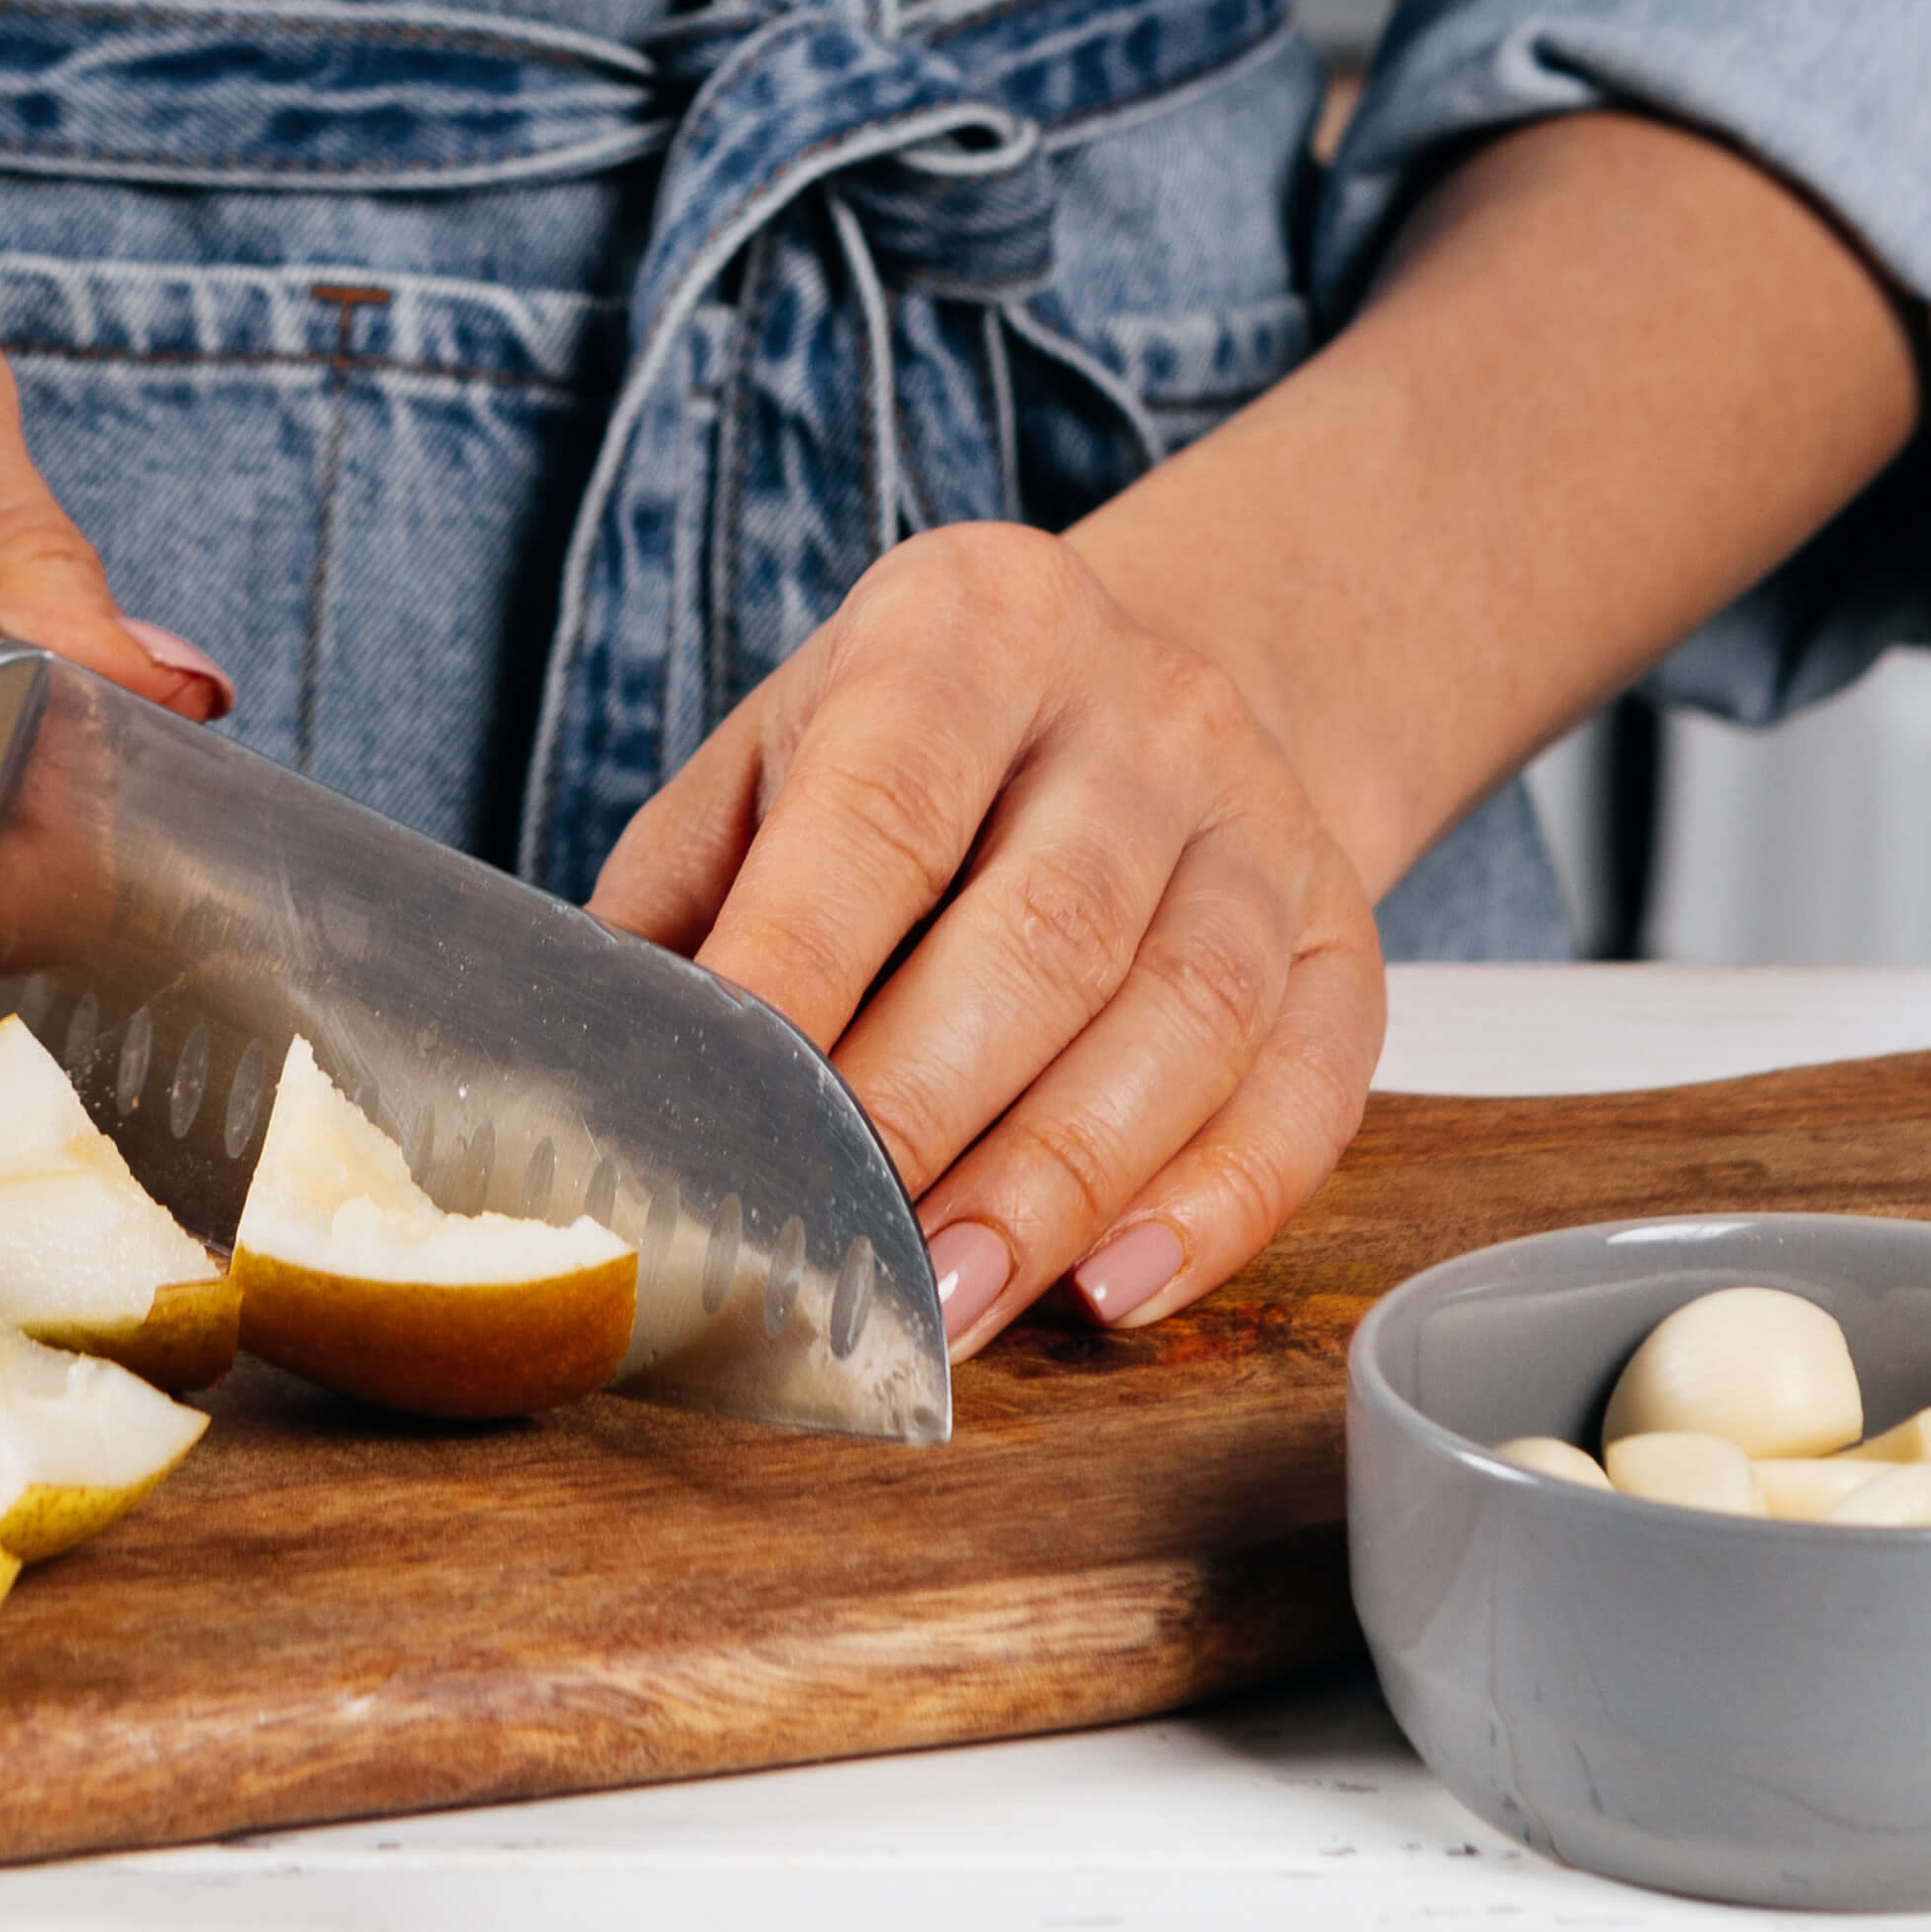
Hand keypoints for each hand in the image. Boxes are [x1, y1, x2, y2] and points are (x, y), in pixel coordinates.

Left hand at [586, 524, 1383, 1356]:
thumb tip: (585, 1082)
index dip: (803, 976)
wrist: (1131, 692)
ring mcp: (1261, 818)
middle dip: (928, 1116)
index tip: (726, 1122)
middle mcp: (1139, 706)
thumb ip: (687, 904)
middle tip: (839, 1256)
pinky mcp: (1345, 931)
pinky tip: (1114, 1288)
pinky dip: (1214, 1205)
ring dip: (1059, 1186)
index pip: (881, 812)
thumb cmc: (909, 757)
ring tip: (954, 1305)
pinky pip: (1307, 1085)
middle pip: (1045, 934)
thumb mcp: (775, 763)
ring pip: (1182, 1019)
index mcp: (967, 626)